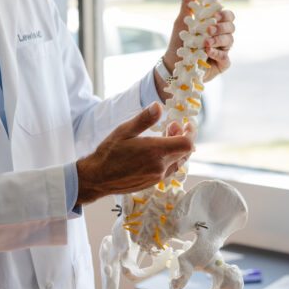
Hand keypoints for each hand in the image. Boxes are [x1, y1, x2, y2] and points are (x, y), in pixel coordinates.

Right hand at [76, 103, 194, 204]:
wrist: (98, 177)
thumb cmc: (109, 152)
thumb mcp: (125, 130)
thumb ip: (144, 119)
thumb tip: (158, 106)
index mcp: (155, 151)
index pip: (186, 143)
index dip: (191, 133)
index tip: (187, 124)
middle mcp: (159, 166)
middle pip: (185, 152)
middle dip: (182, 136)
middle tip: (171, 126)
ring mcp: (157, 176)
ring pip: (178, 162)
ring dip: (177, 148)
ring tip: (165, 137)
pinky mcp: (153, 183)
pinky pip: (169, 170)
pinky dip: (171, 158)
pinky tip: (159, 151)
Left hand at [162, 0, 235, 85]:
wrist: (173, 64)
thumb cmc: (179, 42)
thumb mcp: (182, 22)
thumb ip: (187, 4)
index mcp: (215, 25)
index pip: (228, 16)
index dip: (224, 14)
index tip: (214, 15)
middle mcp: (221, 36)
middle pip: (232, 27)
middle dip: (221, 27)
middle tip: (209, 29)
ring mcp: (223, 50)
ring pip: (230, 41)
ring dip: (218, 40)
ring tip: (206, 42)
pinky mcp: (221, 64)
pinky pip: (226, 58)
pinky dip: (218, 54)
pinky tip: (208, 52)